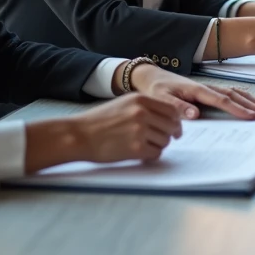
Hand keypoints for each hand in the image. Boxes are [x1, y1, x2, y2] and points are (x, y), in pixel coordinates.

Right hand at [69, 93, 183, 163]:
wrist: (79, 135)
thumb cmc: (99, 121)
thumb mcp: (124, 103)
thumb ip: (146, 107)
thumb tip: (169, 117)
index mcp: (141, 99)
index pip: (171, 110)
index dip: (175, 121)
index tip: (175, 128)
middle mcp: (142, 113)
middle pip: (172, 126)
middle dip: (170, 134)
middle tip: (163, 139)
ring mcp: (140, 131)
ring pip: (165, 141)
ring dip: (158, 145)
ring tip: (144, 145)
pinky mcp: (136, 148)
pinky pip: (156, 153)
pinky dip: (151, 155)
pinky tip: (141, 153)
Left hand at [129, 63, 254, 119]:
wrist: (151, 77)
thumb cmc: (156, 89)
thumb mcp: (161, 99)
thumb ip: (178, 107)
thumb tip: (196, 115)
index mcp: (197, 90)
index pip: (221, 100)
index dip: (237, 109)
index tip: (251, 117)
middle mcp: (206, 88)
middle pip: (234, 95)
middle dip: (251, 104)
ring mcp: (208, 88)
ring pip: (235, 93)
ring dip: (251, 100)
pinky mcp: (207, 91)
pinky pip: (229, 93)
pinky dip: (243, 97)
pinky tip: (252, 101)